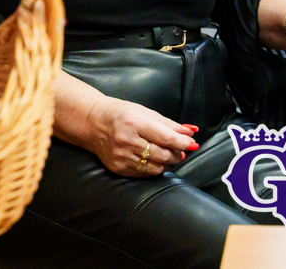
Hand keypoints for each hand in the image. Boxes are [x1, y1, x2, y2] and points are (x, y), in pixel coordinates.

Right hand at [81, 95, 196, 177]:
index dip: (183, 143)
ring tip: (167, 154)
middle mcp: (127, 141)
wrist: (93, 123)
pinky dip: (154, 168)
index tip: (192, 144)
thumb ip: (169, 124)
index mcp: (135, 122)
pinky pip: (144, 173)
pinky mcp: (119, 168)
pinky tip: (153, 160)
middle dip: (177, 154)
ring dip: (167, 163)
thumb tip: (191, 133)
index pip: (166, 138)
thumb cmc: (121, 113)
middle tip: (181, 150)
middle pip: (163, 155)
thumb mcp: (145, 112)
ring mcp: (122, 157)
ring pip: (156, 167)